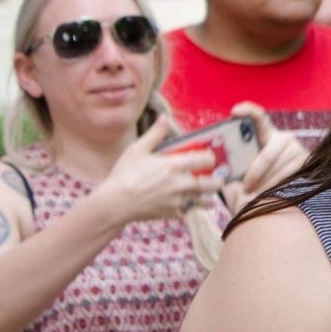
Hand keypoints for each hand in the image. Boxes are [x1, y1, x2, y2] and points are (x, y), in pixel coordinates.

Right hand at [91, 119, 217, 228]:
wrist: (113, 203)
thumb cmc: (124, 175)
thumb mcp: (137, 150)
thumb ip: (155, 134)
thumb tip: (164, 117)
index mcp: (173, 166)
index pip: (206, 160)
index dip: (210, 158)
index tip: (207, 158)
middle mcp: (180, 184)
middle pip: (212, 184)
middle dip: (217, 180)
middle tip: (215, 178)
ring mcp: (177, 201)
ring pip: (204, 201)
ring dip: (207, 197)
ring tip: (205, 193)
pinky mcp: (172, 214)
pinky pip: (189, 213)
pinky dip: (190, 210)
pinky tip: (187, 205)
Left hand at [229, 102, 307, 200]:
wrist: (276, 203)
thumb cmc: (252, 188)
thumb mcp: (237, 180)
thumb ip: (230, 172)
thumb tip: (220, 169)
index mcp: (263, 134)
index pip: (257, 117)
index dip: (247, 111)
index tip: (235, 111)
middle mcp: (283, 138)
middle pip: (267, 156)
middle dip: (254, 174)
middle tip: (245, 188)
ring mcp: (296, 149)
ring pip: (277, 170)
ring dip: (264, 186)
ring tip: (256, 195)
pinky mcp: (305, 162)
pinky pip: (288, 177)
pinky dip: (276, 188)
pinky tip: (270, 194)